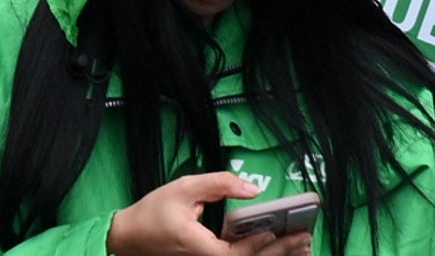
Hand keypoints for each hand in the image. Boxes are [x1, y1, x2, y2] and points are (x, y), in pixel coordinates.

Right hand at [105, 173, 286, 255]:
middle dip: (281, 252)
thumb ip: (219, 185)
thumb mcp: (184, 189)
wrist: (129, 238)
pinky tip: (276, 249)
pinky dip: (260, 255)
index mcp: (204, 250)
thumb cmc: (153, 214)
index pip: (241, 252)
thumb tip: (252, 188)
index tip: (286, 231)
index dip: (265, 244)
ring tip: (302, 248)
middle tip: (306, 239)